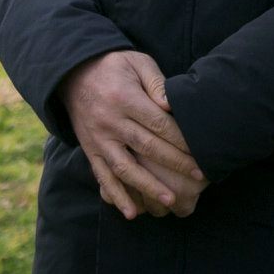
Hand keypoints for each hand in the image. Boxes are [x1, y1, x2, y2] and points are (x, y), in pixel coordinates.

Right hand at [58, 50, 204, 219]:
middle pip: (146, 147)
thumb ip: (156, 82)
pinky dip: (115, 195)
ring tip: (169, 201)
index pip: (159, 124)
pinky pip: (102, 175)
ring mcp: (97, 138)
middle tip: (200, 179)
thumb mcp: (136, 62)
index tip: (202, 153)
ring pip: (124, 167)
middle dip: (175, 165)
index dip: (181, 141)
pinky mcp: (89, 149)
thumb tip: (171, 105)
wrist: (71, 73)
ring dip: (147, 186)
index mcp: (124, 98)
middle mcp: (109, 121)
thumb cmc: (113, 66)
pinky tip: (131, 212)